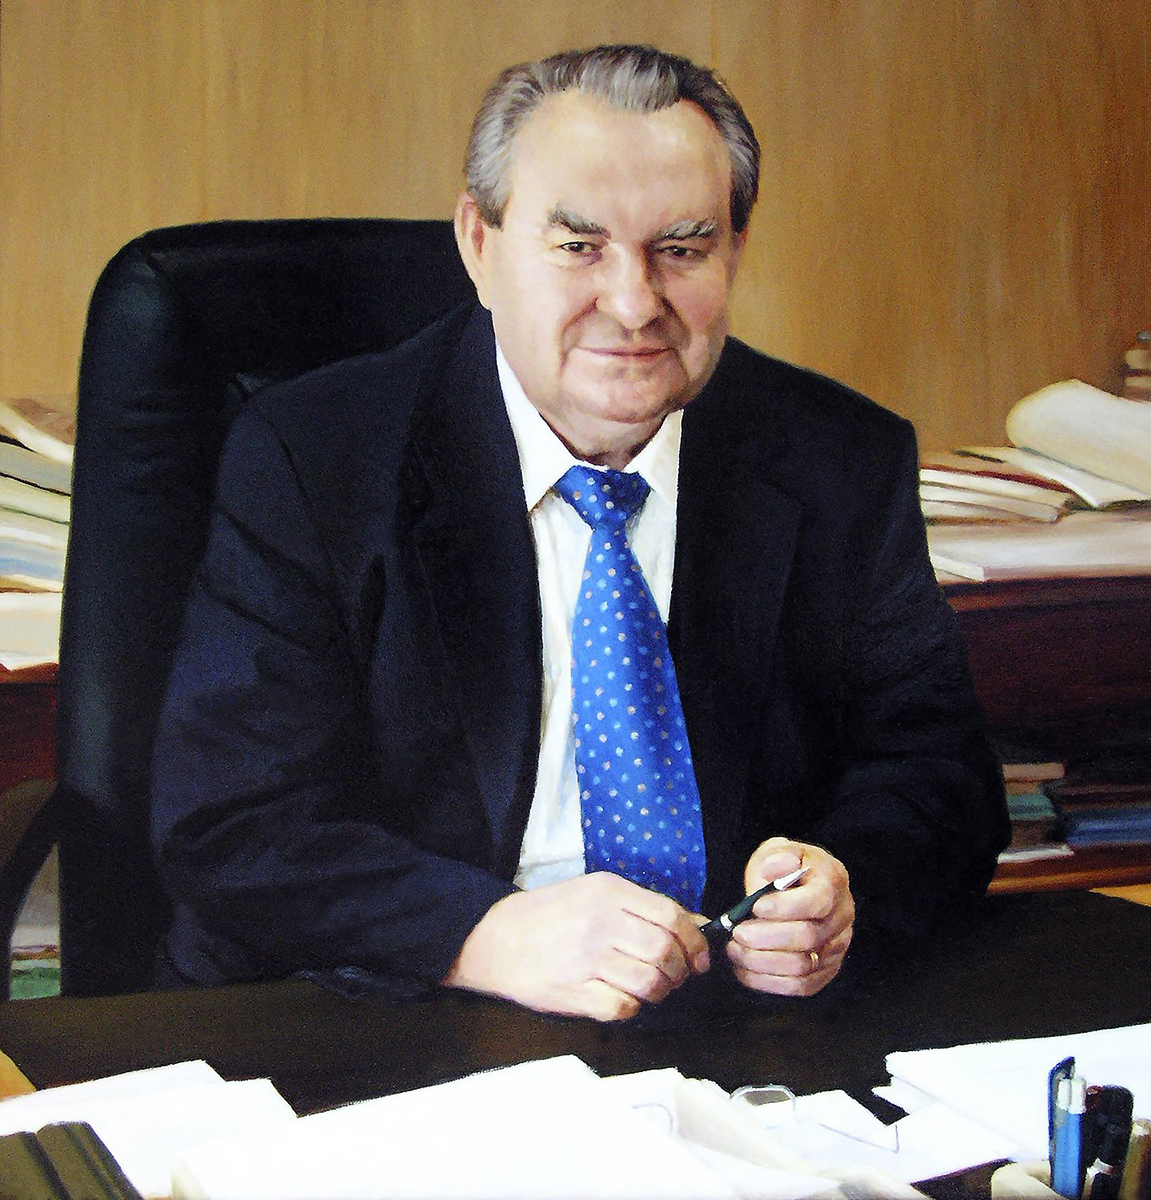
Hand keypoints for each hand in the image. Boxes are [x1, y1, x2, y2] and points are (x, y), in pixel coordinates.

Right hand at [442, 872, 709, 1020]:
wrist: (494, 937)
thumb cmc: (549, 915)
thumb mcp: (594, 893)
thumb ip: (644, 908)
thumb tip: (698, 926)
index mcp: (607, 891)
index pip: (671, 916)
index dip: (695, 942)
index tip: (699, 958)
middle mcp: (599, 921)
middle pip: (665, 951)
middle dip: (681, 970)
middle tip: (676, 976)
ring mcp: (585, 958)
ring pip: (649, 982)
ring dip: (660, 991)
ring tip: (651, 989)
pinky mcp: (573, 991)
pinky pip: (622, 1007)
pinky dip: (631, 1008)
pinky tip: (622, 998)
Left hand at [726, 837, 853, 996]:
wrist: (793, 888)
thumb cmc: (782, 870)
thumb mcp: (777, 851)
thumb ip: (777, 856)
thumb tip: (777, 868)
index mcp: (833, 880)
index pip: (817, 900)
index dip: (785, 907)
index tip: (755, 907)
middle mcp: (842, 916)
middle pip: (808, 938)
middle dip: (766, 937)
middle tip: (738, 932)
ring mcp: (837, 946)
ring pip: (803, 966)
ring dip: (762, 962)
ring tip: (736, 950)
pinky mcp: (826, 970)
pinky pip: (801, 986)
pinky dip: (768, 982)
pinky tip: (745, 969)